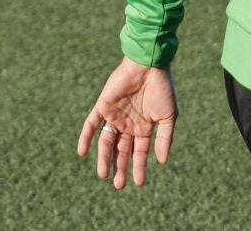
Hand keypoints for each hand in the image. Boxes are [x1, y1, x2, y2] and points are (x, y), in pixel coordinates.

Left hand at [76, 58, 176, 188]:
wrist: (148, 64)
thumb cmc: (162, 88)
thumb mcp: (168, 116)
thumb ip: (165, 138)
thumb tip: (162, 161)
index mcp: (144, 127)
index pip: (139, 152)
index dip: (139, 168)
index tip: (139, 184)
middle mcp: (128, 123)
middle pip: (121, 150)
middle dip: (120, 167)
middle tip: (118, 185)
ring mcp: (115, 115)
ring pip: (106, 141)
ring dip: (104, 158)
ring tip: (103, 175)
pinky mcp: (103, 105)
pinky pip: (91, 123)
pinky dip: (86, 137)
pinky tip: (82, 152)